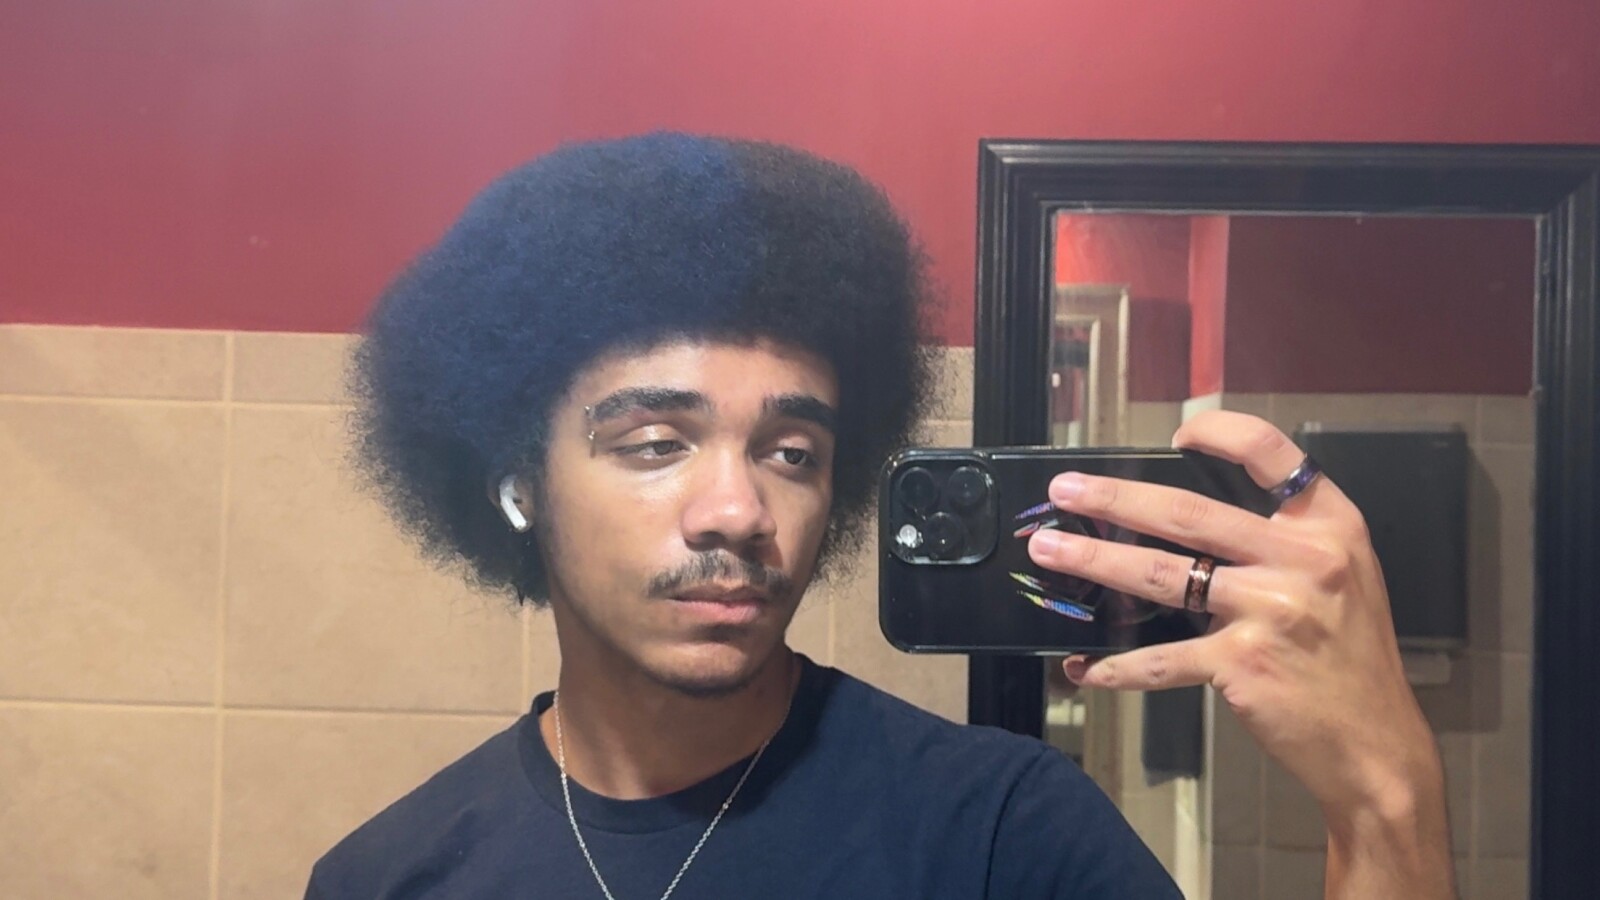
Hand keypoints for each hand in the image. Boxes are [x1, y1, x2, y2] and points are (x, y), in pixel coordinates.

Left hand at [1026, 411, 1442, 839]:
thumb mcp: (1342, 577)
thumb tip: (1188, 522)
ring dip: (1094, 561)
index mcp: (1329, 526)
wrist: (1376, 743)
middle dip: (1114, 498)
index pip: (1272, 453)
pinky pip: (1163, 659)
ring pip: (1161, 573)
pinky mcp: (1241, 663)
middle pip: (1187, 512)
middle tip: (1064, 490)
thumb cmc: (1351, 657)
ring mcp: (1271, 610)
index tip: (1177, 435)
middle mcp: (1302, 558)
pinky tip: (1085, 667)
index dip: (1220, 432)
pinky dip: (1118, 666)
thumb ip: (1284, 542)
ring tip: (1049, 551)